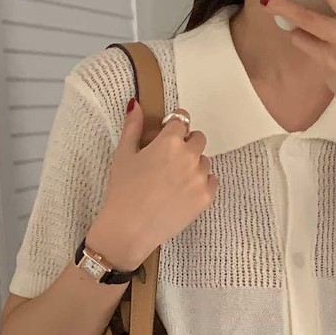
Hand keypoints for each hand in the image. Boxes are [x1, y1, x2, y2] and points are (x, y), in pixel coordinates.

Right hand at [87, 104, 218, 271]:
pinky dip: (201, 184)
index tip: (167, 135)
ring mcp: (200, 177)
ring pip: (205, 161)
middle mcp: (189, 156)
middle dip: (186, 145)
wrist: (130, 229)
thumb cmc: (123, 191)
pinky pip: (212, 181)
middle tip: (169, 162)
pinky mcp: (206, 197)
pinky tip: (184, 192)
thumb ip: (133, 126)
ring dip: (193, 165)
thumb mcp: (123, 154)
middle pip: (198, 139)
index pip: (182, 119)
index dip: (174, 127)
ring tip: (174, 181)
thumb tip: (136, 105)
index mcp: (169, 141)